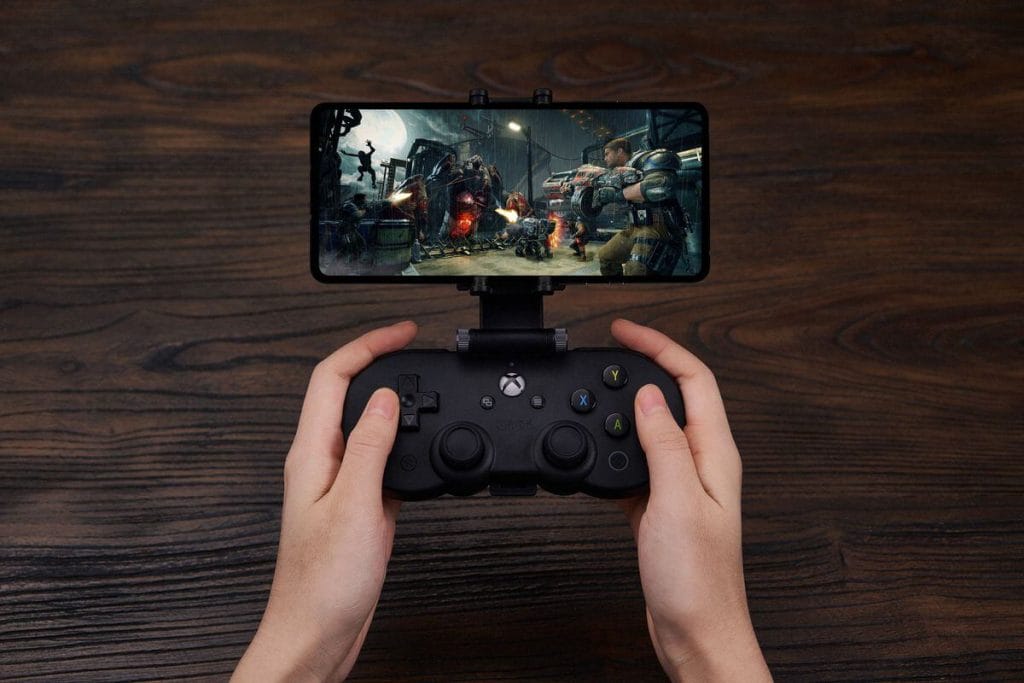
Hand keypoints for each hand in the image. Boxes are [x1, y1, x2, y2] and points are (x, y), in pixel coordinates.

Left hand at [233, 321, 416, 681]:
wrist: (316, 635)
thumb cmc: (321, 585)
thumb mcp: (353, 506)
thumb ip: (369, 447)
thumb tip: (384, 398)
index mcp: (312, 455)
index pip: (331, 377)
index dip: (366, 345)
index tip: (402, 332)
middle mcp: (322, 463)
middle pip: (345, 392)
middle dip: (379, 361)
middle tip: (414, 347)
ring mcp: (340, 484)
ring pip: (365, 425)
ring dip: (392, 401)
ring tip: (424, 388)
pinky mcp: (357, 506)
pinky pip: (379, 459)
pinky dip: (401, 443)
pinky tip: (420, 447)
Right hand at [611, 319, 770, 681]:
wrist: (696, 633)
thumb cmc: (699, 580)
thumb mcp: (677, 500)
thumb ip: (663, 443)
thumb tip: (646, 396)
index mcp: (714, 453)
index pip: (693, 379)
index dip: (660, 347)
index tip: (626, 331)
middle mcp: (702, 464)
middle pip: (674, 395)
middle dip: (643, 365)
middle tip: (609, 348)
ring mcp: (681, 485)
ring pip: (652, 427)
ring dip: (626, 405)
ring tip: (598, 390)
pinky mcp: (661, 507)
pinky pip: (638, 462)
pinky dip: (615, 448)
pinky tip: (597, 452)